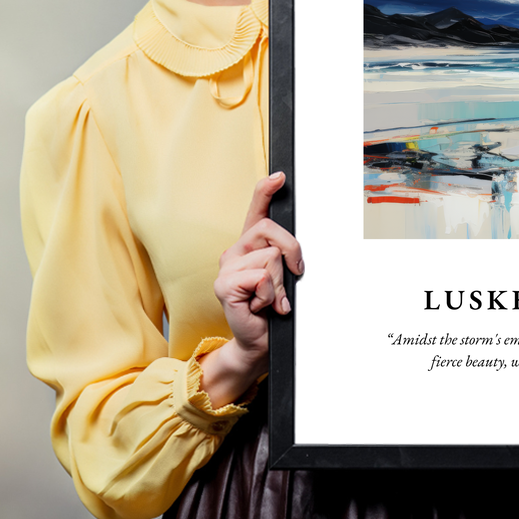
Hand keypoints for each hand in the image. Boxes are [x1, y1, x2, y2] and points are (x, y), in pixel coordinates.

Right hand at [199, 172, 303, 406]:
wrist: (259, 341)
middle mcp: (235, 251)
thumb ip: (285, 256)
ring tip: (271, 299)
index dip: (266, 190)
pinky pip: (261, 277)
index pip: (256, 210)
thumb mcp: (283, 276)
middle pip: (271, 230)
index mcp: (250, 245)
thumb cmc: (273, 308)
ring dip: (280, 283)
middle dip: (292, 252)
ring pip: (271, 257)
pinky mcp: (224, 285)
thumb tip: (295, 249)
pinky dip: (270, 295)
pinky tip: (261, 306)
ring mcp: (226, 267)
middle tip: (293, 276)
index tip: (280, 176)